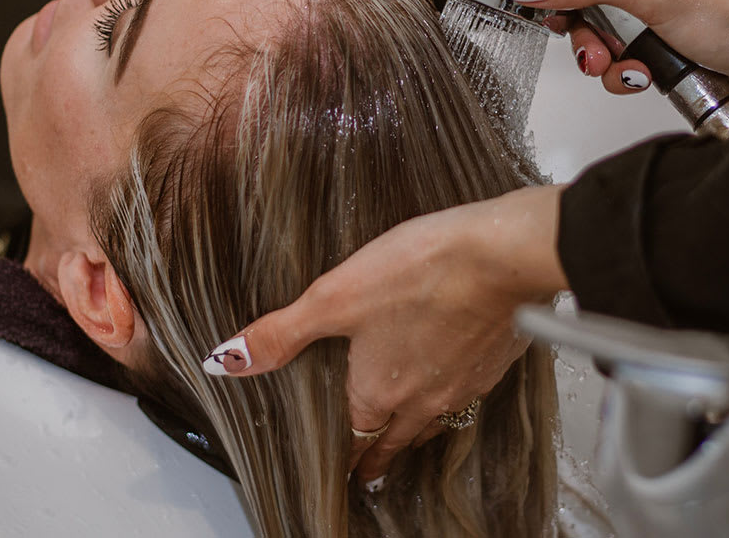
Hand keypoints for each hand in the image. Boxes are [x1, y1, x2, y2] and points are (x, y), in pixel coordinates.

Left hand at [199, 186, 568, 483]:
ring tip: (410, 437)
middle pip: (396, 440)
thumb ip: (281, 332)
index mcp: (378, 391)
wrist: (501, 257)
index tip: (345, 471)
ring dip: (417, 432)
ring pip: (435, 422)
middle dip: (380, 456)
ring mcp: (463, 384)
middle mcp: (422, 399)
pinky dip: (455, 396)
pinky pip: (468, 394)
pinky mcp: (494, 362)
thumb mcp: (334, 296)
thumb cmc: (422, 271)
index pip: (357, 438)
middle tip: (372, 472)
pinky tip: (455, 379)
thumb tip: (227, 360)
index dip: (348, 457)